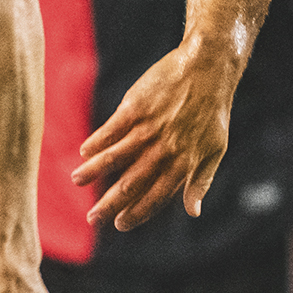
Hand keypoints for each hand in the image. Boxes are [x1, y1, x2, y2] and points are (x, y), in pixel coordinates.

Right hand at [71, 39, 232, 231]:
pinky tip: (83, 152)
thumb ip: (201, 181)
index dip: (137, 212)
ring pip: (115, 156)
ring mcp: (148, 127)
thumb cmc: (213, 111)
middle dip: (110, 204)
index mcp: (184, 162)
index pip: (156, 195)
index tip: (120, 225)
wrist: (207, 67)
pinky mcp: (135, 107)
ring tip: (77, 181)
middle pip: (131, 182)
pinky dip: (96, 142)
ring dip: (93, 171)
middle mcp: (164, 148)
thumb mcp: (216, 149)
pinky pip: (111, 130)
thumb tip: (192, 212)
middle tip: (93, 219)